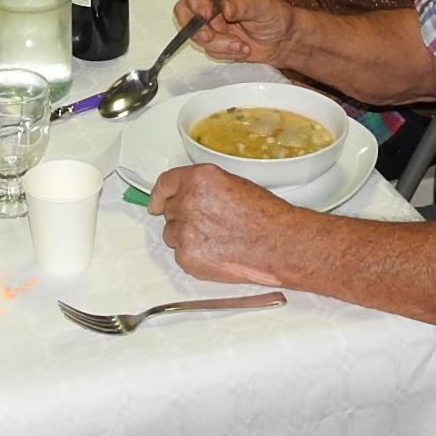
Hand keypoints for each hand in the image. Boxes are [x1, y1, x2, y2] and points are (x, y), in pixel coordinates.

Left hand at [150, 164, 291, 285]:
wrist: (280, 244)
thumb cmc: (266, 216)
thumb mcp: (233, 185)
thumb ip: (204, 188)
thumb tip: (188, 196)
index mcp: (199, 178)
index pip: (166, 183)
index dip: (159, 194)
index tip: (155, 202)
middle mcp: (188, 200)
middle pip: (170, 210)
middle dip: (184, 218)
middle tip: (208, 226)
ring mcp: (185, 229)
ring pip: (172, 234)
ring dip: (187, 238)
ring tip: (218, 241)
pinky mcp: (188, 256)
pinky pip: (181, 255)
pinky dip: (194, 256)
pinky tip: (217, 254)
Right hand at [175, 0, 296, 65]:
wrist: (283, 41)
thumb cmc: (275, 15)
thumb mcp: (263, 6)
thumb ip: (243, 5)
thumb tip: (224, 7)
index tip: (205, 14)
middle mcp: (211, 2)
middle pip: (184, 10)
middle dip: (195, 27)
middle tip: (210, 37)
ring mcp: (211, 23)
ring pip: (195, 34)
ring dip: (217, 44)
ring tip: (241, 46)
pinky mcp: (214, 41)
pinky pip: (208, 49)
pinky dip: (224, 53)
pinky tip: (243, 50)